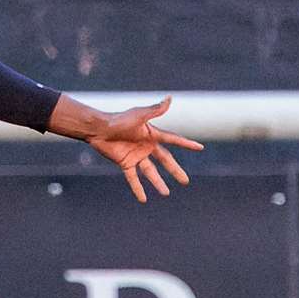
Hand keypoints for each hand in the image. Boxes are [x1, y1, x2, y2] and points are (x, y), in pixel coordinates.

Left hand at [84, 97, 203, 202]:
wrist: (99, 129)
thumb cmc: (118, 119)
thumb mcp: (139, 115)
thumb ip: (155, 110)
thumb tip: (170, 98)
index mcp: (152, 135)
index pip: (173, 140)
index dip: (186, 144)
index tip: (200, 148)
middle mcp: (146, 146)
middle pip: (165, 161)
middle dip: (175, 171)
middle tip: (186, 182)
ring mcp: (136, 156)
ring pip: (150, 172)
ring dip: (158, 183)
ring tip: (166, 194)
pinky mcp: (125, 163)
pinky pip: (133, 178)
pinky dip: (137, 188)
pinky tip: (143, 199)